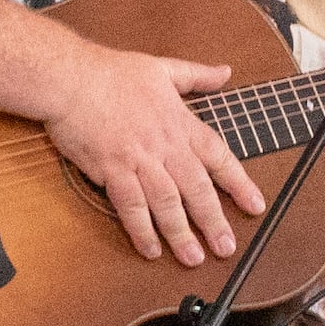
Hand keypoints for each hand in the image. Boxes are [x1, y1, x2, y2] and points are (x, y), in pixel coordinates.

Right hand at [46, 41, 262, 267]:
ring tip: (193, 258)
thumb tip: (225, 72)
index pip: (219, 157)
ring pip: (167, 204)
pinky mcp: (111, 170)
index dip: (239, 184)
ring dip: (181, 234)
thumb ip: (196, 75)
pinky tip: (149, 249)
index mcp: (180, 123)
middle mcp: (165, 146)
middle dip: (214, 222)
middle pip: (197, 190)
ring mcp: (138, 160)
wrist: (69, 78)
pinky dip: (141, 229)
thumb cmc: (110, 71)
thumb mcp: (161, 67)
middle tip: (226, 248)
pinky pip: (130, 206)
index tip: (255, 207)